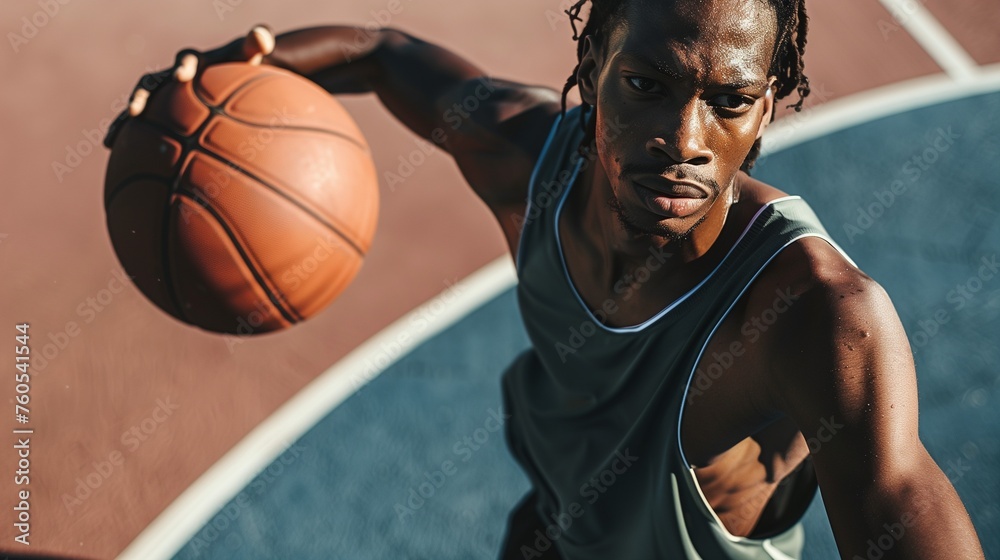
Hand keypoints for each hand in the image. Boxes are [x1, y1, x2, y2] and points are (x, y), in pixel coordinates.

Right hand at [103, 25, 275, 147]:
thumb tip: (263, 36)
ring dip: (125, 118)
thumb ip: (257, 42)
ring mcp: (162, 92)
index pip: (187, 59)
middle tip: (135, 109)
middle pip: (151, 82)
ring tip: (113, 136)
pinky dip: (126, 132)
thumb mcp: (250, 55)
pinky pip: (140, 121)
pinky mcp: (158, 107)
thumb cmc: (241, 65)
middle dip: (142, 95)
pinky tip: (112, 148)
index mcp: (195, 61)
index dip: (185, 65)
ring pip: (139, 103)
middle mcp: (171, 74)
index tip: (185, 75)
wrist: (227, 75)